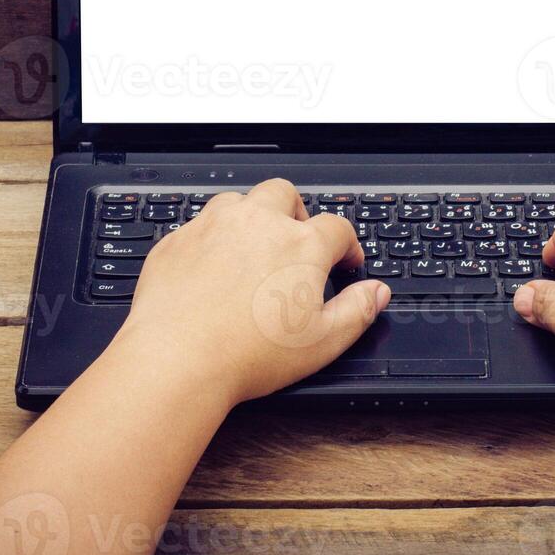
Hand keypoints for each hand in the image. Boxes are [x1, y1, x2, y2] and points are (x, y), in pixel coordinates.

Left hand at [107, 178, 389, 405]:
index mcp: (300, 245)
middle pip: (284, 195)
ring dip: (251, 218)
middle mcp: (258, 223)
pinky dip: (212, 240)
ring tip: (252, 252)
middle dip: (296, 213)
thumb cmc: (247, 355)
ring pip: (238, 202)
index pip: (337, 227)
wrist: (177, 359)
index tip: (344, 262)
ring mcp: (213, 226)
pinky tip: (213, 271)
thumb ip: (357, 311)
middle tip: (296, 243)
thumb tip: (377, 293)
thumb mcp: (322, 343)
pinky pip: (199, 226)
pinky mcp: (177, 240)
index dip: (346, 244)